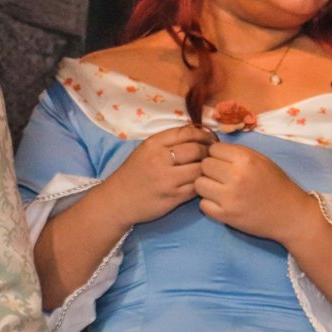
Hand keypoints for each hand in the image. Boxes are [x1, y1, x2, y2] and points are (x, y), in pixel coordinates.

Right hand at [97, 125, 214, 227]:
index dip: (204, 134)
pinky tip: (202, 182)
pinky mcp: (173, 197)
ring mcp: (167, 179)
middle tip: (213, 155)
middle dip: (209, 151)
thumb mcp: (145, 150)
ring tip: (210, 169)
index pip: (187, 132)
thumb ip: (168, 142)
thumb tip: (199, 135)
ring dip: (208, 169)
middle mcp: (160, 159)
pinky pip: (197, 187)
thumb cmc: (134, 173)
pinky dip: (203, 184)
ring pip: (200, 169)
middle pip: (197, 150)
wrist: (118, 199)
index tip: (210, 139)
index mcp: (153, 144)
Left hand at [195, 143, 313, 241]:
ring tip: (219, 189)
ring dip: (207, 186)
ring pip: (199, 184)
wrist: (291, 215)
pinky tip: (221, 203)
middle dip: (211, 170)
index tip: (225, 163)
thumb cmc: (276, 185)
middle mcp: (235, 177)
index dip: (217, 155)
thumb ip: (237, 152)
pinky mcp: (225, 216)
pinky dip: (209, 204)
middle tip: (222, 177)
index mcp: (245, 160)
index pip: (213, 149)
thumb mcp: (262, 160)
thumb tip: (212, 147)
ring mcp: (229, 198)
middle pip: (204, 165)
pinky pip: (202, 204)